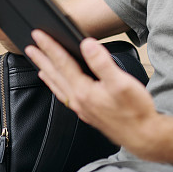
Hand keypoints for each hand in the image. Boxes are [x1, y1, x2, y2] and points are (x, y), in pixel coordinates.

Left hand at [25, 31, 157, 152]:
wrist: (143, 136)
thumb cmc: (136, 111)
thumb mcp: (121, 82)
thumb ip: (102, 62)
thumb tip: (87, 44)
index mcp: (84, 91)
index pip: (62, 63)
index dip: (49, 47)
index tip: (38, 34)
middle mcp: (79, 100)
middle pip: (55, 75)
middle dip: (41, 59)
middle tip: (29, 46)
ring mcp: (82, 108)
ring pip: (58, 86)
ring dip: (46, 73)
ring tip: (37, 64)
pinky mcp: (88, 113)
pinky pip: (65, 96)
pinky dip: (57, 87)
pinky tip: (58, 85)